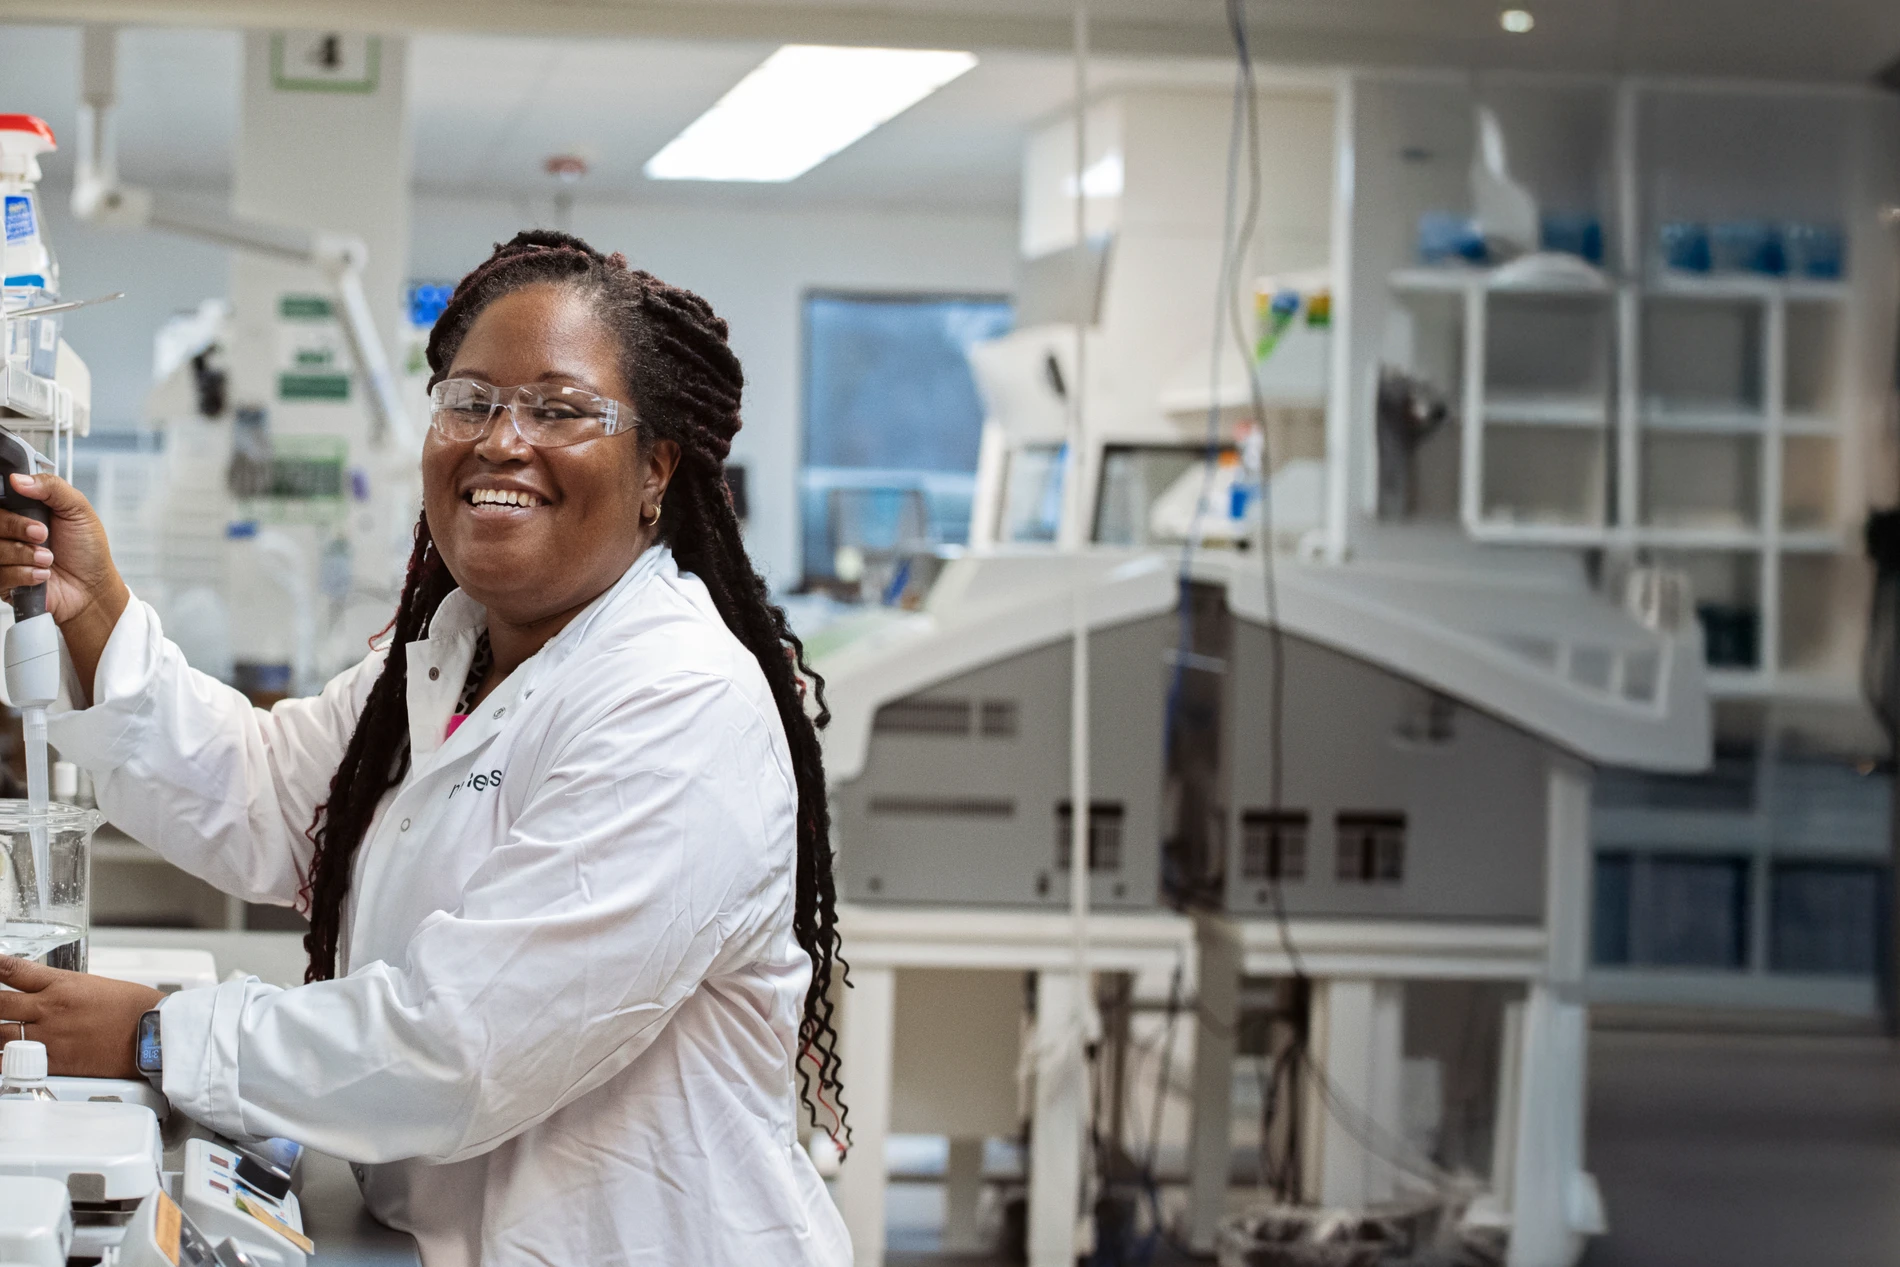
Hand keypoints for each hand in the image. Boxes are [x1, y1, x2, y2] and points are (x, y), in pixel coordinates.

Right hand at [0, 473, 129, 703]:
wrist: (93, 587)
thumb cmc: (87, 549)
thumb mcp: (78, 510)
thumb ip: (52, 488)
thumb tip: (18, 479)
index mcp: (21, 510)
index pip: (1, 498)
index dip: (6, 501)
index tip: (23, 505)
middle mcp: (8, 532)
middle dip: (16, 527)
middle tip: (42, 534)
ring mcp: (4, 557)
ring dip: (25, 554)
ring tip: (48, 559)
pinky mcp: (3, 582)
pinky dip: (24, 574)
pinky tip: (43, 575)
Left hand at [0, 955, 162, 1079]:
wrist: (152, 1034)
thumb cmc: (134, 1009)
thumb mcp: (96, 986)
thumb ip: (65, 990)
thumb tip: (47, 995)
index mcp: (62, 984)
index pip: (14, 970)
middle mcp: (50, 1008)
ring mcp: (48, 1036)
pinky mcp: (53, 1062)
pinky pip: (12, 1063)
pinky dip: (3, 1060)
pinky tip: (3, 1057)